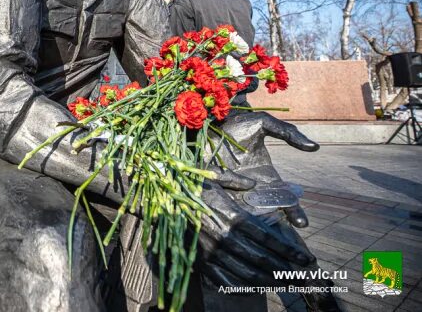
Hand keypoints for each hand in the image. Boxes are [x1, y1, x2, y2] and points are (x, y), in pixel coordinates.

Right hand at [197, 180, 315, 286]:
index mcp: (229, 215)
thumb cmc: (187, 185)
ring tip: (284, 283)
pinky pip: (223, 278)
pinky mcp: (199, 260)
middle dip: (283, 269)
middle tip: (301, 276)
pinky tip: (253, 287)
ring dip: (267, 279)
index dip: (287, 249)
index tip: (304, 257)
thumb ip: (235, 180)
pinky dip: (240, 285)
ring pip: (244, 272)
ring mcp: (210, 251)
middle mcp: (222, 236)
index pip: (265, 237)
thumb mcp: (212, 175)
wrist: (157, 200)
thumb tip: (253, 184)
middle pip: (259, 258)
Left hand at [210, 111, 318, 227]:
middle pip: (265, 211)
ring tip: (264, 229)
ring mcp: (231, 186)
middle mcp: (250, 187)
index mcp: (266, 177)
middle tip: (280, 237)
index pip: (283, 199)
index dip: (293, 212)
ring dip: (253, 219)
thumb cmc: (239, 123)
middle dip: (274, 224)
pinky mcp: (211, 180)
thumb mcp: (265, 125)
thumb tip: (315, 147)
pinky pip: (224, 189)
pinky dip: (235, 190)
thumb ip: (288, 133)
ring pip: (244, 209)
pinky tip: (247, 185)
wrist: (209, 117)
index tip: (302, 224)